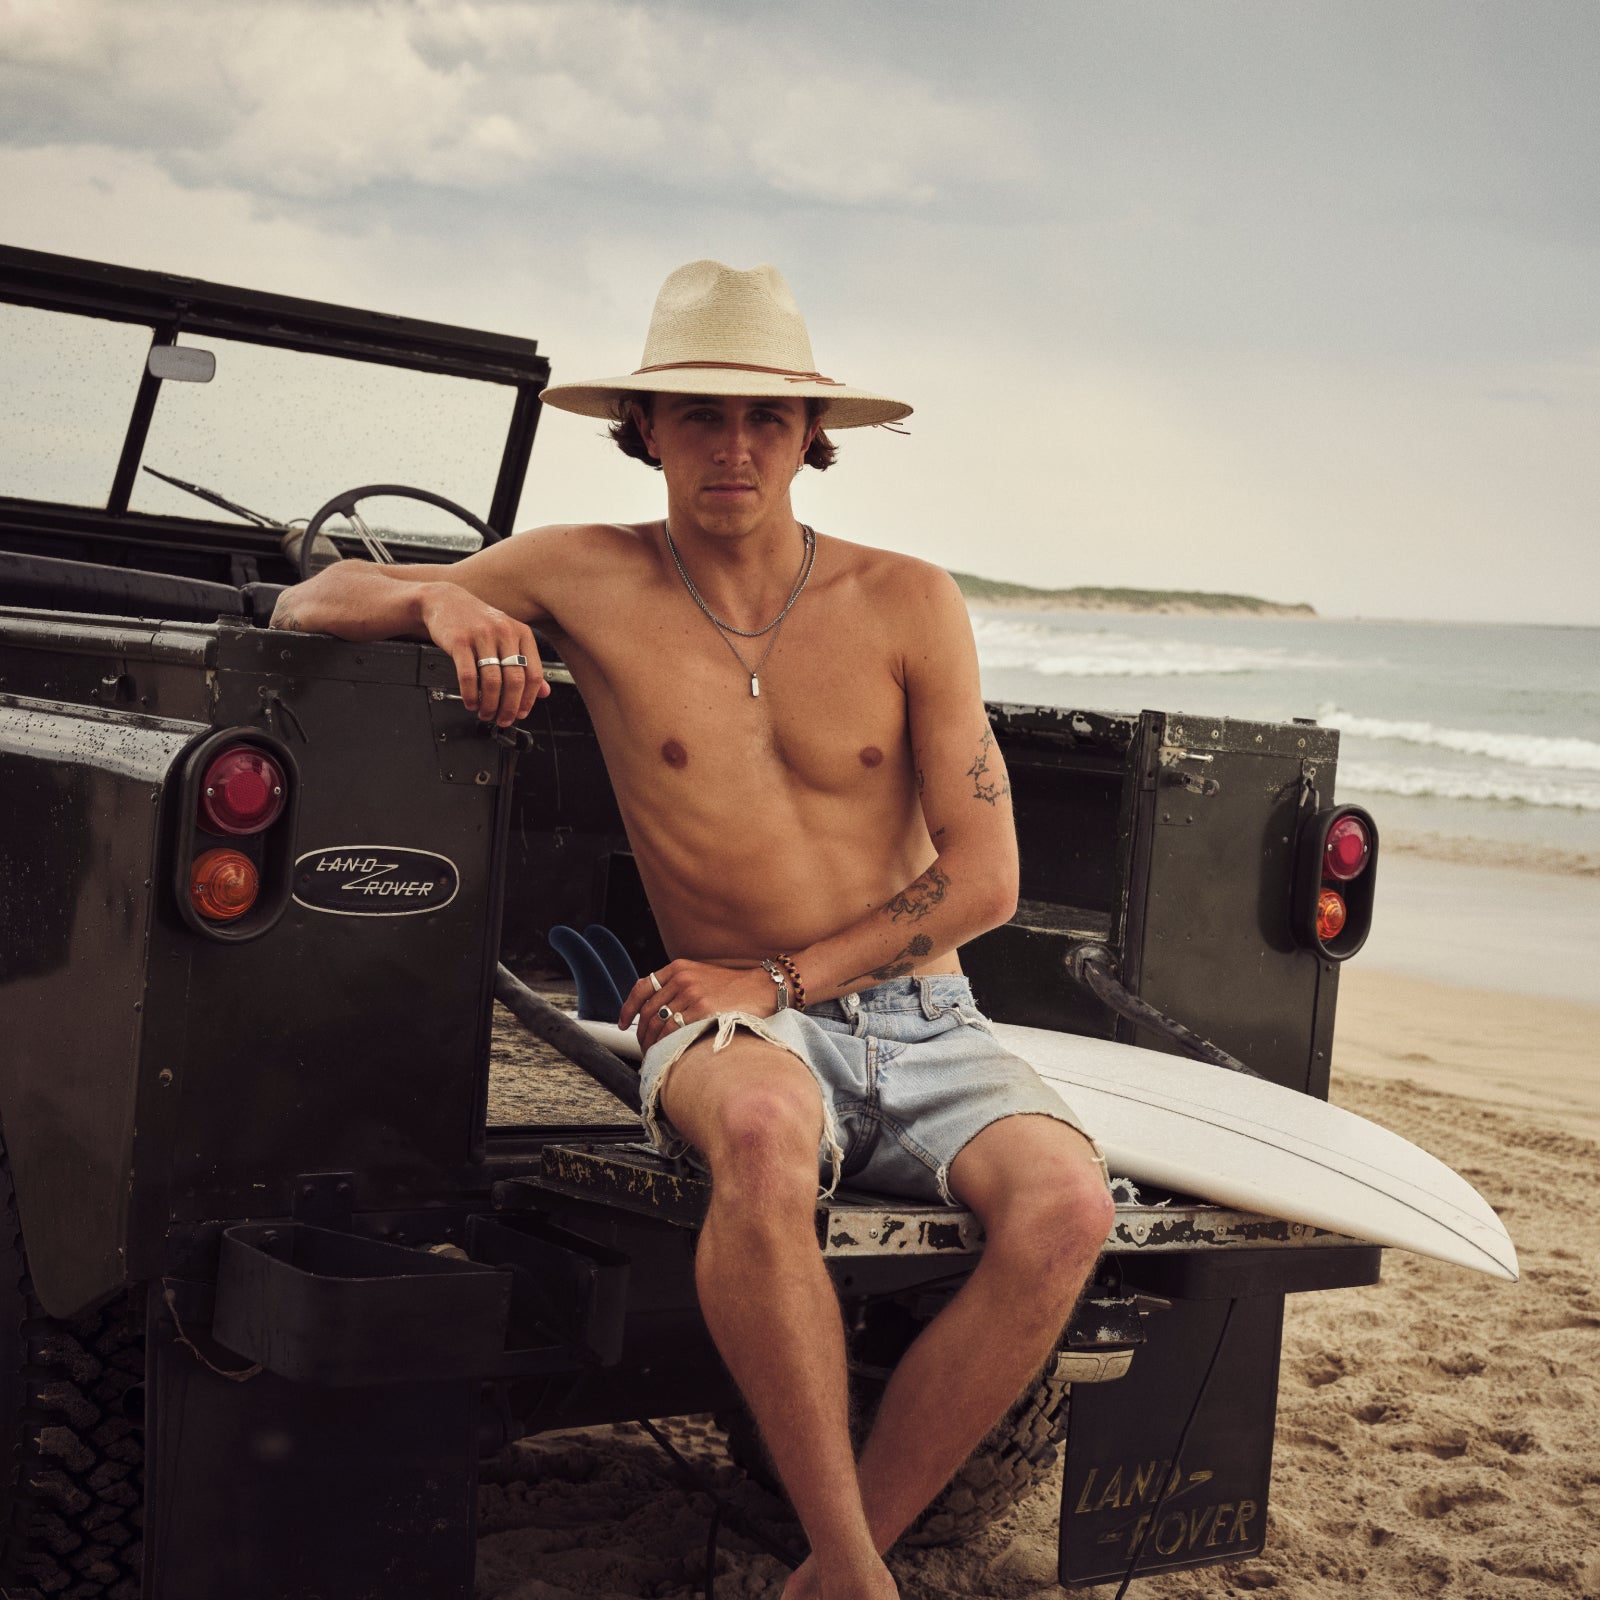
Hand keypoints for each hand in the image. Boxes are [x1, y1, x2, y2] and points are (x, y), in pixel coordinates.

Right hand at [418, 584, 548, 726]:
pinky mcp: (460, 641)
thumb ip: (527, 662)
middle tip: (503, 719)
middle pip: (515, 680)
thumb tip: (544, 692)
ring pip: (492, 681)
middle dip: (509, 707)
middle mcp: (504, 632)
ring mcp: (482, 636)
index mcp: (521, 633)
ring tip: (486, 713)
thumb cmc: (478, 621)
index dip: (529, 699)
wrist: (445, 601)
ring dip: (490, 705)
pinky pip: (468, 676)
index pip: (534, 673)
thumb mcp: (508, 636)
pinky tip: (471, 702)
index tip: (522, 713)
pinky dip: (470, 695)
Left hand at [619, 960, 778, 1054]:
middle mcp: (681, 979)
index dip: (628, 1009)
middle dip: (641, 1033)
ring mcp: (692, 994)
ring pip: (659, 1025)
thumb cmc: (734, 987)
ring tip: (654, 1055)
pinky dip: (667, 1046)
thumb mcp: (701, 976)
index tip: (623, 1024)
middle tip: (643, 1048)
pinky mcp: (703, 1010)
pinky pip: (674, 1032)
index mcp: (678, 968)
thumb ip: (679, 987)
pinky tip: (668, 1053)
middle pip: (648, 1011)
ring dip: (652, 1044)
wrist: (763, 988)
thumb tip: (656, 1011)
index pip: (641, 988)